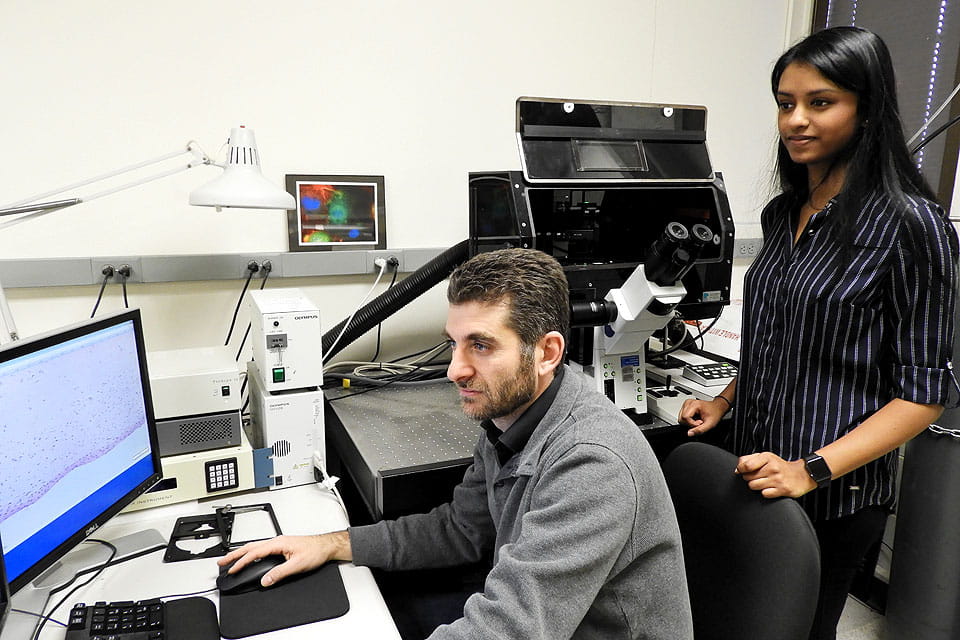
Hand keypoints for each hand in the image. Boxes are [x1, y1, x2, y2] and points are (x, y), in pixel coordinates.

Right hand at [217, 532, 350, 587]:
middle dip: (234, 555)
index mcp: (278, 543)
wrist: (326, 546)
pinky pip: (262, 549)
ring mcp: (278, 543)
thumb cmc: (315, 551)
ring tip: (231, 560)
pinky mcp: (281, 546)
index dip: (241, 562)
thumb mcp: (297, 565)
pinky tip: (249, 558)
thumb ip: (279, 573)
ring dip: (242, 553)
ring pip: (255, 547)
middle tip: (222, 562)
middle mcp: (277, 541)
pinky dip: (251, 553)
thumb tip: (265, 580)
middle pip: (250, 547)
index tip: (232, 569)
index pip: (254, 553)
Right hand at [679, 397, 727, 436]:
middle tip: (699, 422)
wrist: (717, 408)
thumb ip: (699, 430)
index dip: (692, 424)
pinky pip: (682, 416)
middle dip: (690, 424)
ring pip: (681, 418)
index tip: (700, 423)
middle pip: (681, 418)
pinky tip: (695, 418)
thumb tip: (689, 433)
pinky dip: (688, 420)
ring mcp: (686, 404)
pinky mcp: (686, 406)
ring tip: (698, 420)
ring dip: (689, 422)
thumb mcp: (710, 424)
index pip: (685, 417)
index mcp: (694, 404)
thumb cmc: (715, 413)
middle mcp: (688, 403)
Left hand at [735, 452, 816, 497]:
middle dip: (749, 478)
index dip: (741, 470)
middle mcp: (773, 467)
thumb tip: (737, 469)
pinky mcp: (783, 490)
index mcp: (767, 457)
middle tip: (758, 477)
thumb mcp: (765, 457)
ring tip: (764, 482)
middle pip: (748, 477)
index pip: (745, 465)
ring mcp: (778, 479)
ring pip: (754, 486)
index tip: (743, 471)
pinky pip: (764, 494)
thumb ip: (749, 460)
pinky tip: (771, 488)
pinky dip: (766, 492)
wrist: (802, 474)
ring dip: (756, 486)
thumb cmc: (780, 466)